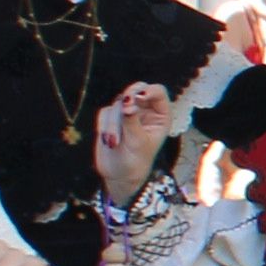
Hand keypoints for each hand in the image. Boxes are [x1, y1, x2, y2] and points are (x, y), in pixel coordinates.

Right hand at [92, 79, 183, 199]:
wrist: (118, 175)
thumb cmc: (136, 162)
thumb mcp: (137, 142)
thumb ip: (132, 121)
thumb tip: (127, 102)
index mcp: (160, 115)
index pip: (158, 92)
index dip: (149, 91)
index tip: (139, 97)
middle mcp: (145, 111)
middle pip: (137, 89)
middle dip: (128, 97)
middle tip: (124, 104)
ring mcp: (127, 113)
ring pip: (117, 103)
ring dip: (113, 123)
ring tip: (114, 142)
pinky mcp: (111, 118)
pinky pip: (105, 113)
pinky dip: (104, 126)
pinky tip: (109, 141)